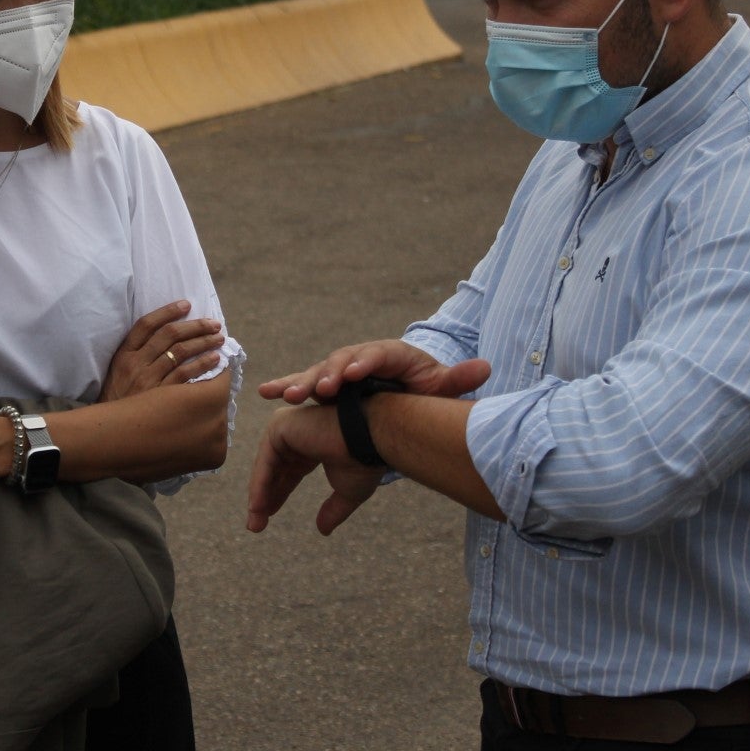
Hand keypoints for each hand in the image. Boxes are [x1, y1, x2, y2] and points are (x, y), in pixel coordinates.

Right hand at [98, 299, 224, 402]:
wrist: (109, 432)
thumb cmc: (118, 400)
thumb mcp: (117, 372)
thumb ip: (136, 354)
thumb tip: (167, 337)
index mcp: (124, 354)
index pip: (147, 324)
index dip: (168, 311)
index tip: (187, 305)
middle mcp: (136, 363)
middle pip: (169, 334)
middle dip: (195, 326)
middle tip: (214, 324)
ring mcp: (149, 380)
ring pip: (181, 352)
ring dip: (204, 342)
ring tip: (219, 339)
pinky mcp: (160, 397)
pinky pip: (186, 376)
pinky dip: (203, 365)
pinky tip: (215, 360)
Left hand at [245, 404, 385, 534]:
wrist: (374, 438)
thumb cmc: (365, 460)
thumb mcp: (347, 491)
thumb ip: (333, 509)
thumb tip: (323, 531)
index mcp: (310, 443)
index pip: (287, 471)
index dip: (278, 494)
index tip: (267, 516)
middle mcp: (295, 432)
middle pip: (273, 470)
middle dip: (264, 498)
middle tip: (255, 526)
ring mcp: (286, 426)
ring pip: (266, 468)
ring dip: (259, 496)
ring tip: (255, 524)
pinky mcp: (280, 427)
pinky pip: (265, 462)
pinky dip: (260, 485)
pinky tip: (258, 508)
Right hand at [257, 339, 489, 405]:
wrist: (402, 386)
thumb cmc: (421, 385)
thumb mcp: (440, 384)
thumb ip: (457, 380)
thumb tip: (484, 367)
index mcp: (389, 354)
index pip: (375, 355)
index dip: (362, 363)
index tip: (352, 375)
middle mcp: (358, 357)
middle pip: (339, 363)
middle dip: (326, 375)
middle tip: (316, 391)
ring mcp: (339, 370)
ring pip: (317, 373)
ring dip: (300, 383)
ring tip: (285, 396)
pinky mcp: (324, 384)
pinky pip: (303, 384)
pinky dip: (285, 386)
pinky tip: (265, 391)